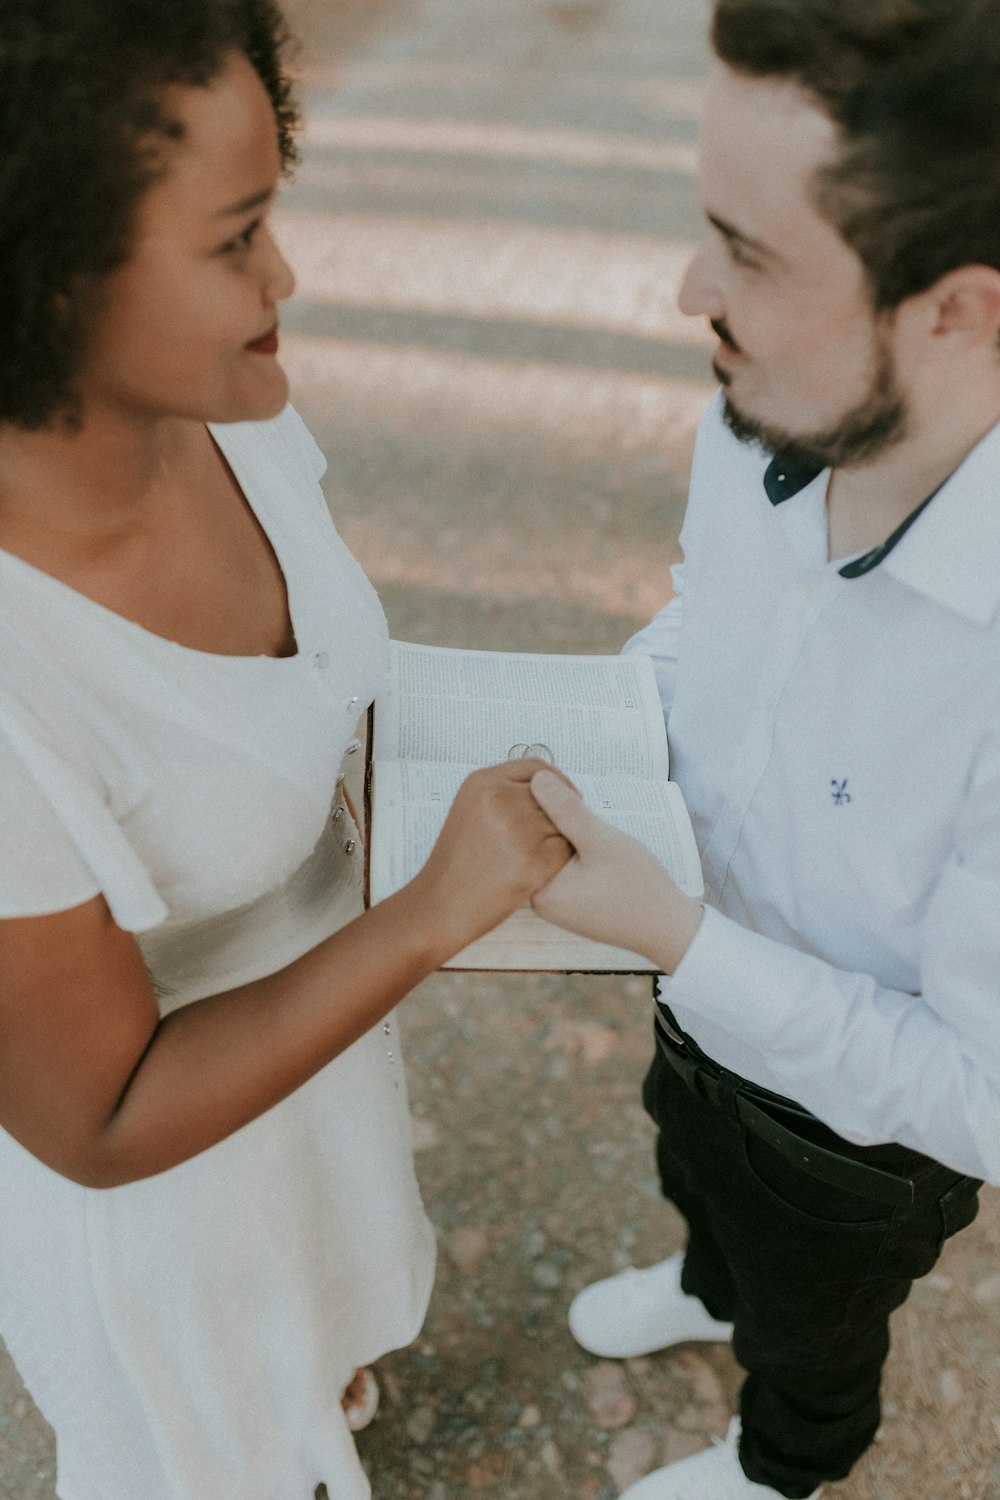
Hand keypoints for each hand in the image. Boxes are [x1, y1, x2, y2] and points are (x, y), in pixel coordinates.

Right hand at [411, 759, 571, 957]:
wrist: (440, 903)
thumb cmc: (458, 860)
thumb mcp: (469, 808)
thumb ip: (505, 790)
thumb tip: (550, 783)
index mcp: (483, 782)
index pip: (537, 768)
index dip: (557, 783)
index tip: (565, 798)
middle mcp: (500, 798)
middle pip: (553, 795)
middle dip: (553, 816)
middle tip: (538, 838)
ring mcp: (518, 828)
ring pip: (563, 822)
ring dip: (556, 838)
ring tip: (528, 857)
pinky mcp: (533, 859)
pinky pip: (565, 849)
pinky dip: (557, 861)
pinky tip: (534, 871)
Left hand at [528, 770, 702, 972]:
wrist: (669, 929)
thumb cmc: (638, 887)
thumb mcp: (601, 840)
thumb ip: (566, 810)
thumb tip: (536, 778)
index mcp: (538, 888)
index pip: (529, 831)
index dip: (557, 810)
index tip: (585, 814)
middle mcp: (540, 900)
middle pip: (540, 844)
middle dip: (566, 826)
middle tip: (597, 830)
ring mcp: (556, 905)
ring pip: (556, 854)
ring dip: (576, 839)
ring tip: (603, 843)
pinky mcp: (573, 905)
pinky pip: (568, 870)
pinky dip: (582, 856)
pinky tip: (604, 858)